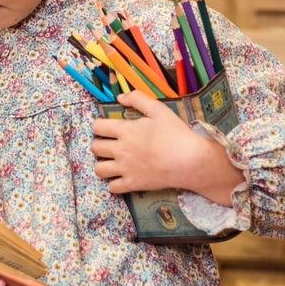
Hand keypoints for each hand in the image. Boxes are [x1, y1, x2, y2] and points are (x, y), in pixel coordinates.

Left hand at [91, 90, 242, 204]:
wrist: (189, 160)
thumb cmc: (176, 134)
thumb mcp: (159, 109)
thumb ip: (138, 99)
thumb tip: (120, 97)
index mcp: (125, 130)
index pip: (97, 127)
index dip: (99, 126)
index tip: (105, 128)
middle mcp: (120, 150)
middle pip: (95, 148)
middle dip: (99, 145)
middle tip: (109, 145)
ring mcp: (125, 169)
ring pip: (99, 169)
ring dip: (102, 165)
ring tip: (111, 163)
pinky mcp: (132, 184)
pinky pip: (112, 188)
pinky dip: (114, 184)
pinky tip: (121, 178)